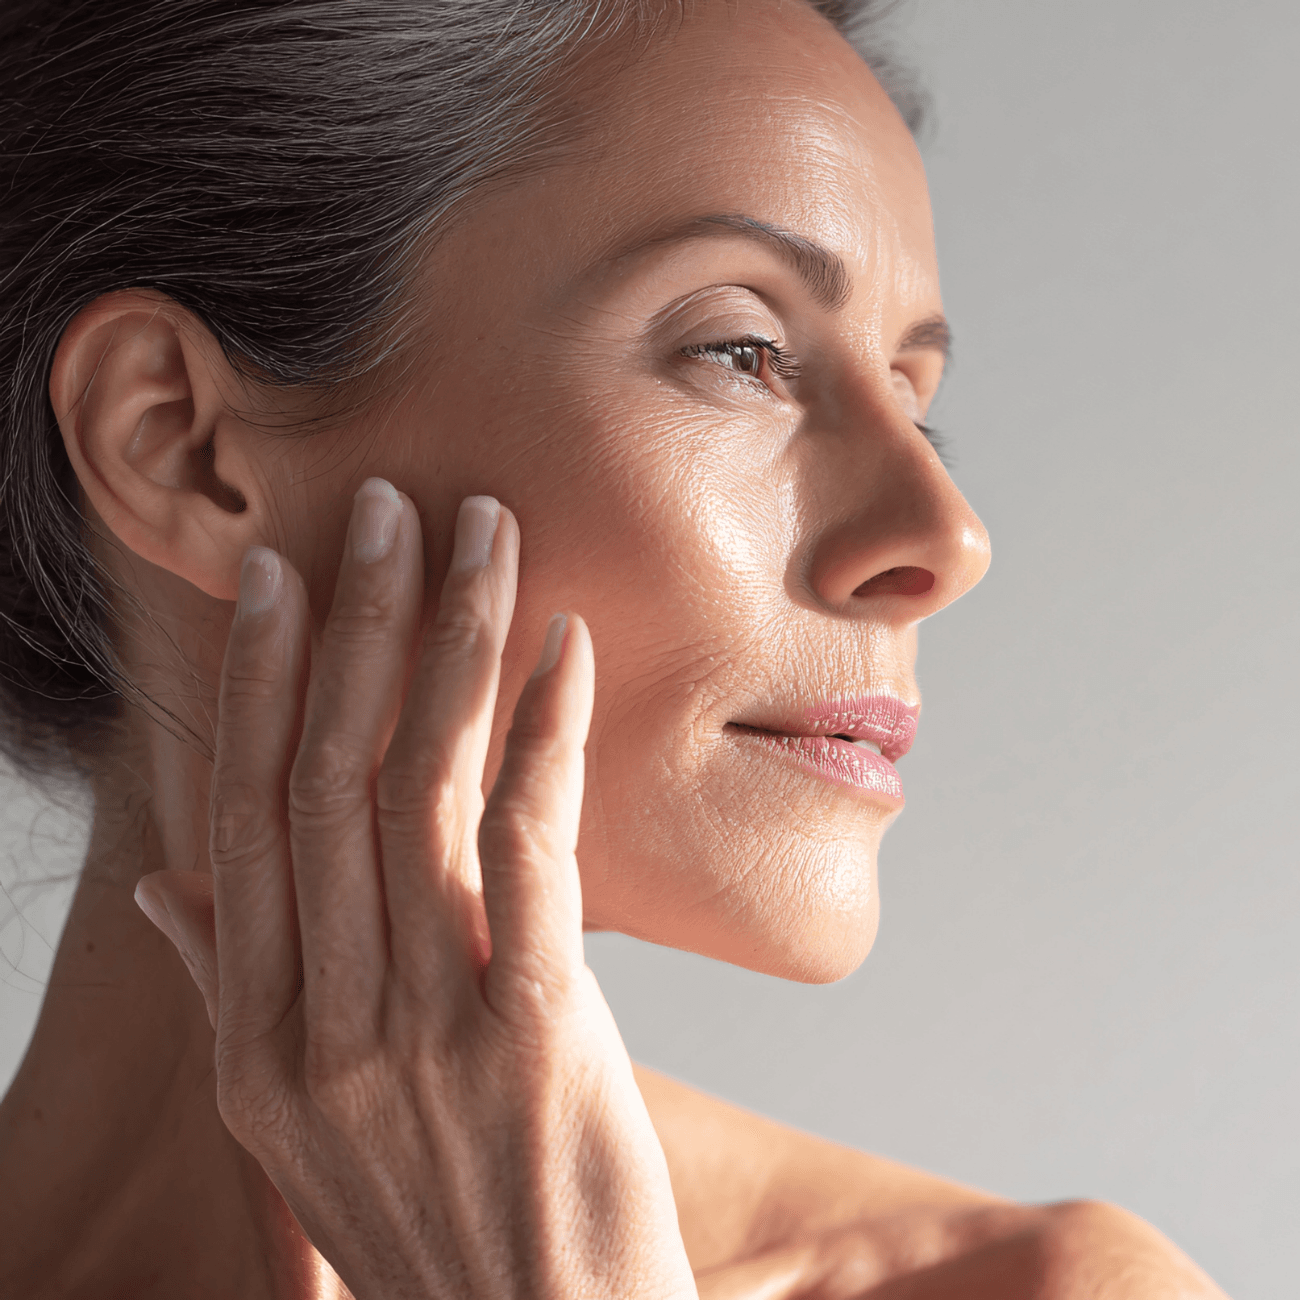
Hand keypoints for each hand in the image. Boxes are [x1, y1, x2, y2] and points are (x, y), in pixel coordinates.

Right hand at [135, 481, 697, 1299]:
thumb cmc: (431, 1217)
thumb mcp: (298, 1126)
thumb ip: (231, 993)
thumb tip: (177, 882)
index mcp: (258, 1040)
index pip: (245, 819)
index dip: (258, 685)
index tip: (274, 577)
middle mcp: (321, 1025)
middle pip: (324, 780)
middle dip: (349, 628)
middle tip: (377, 510)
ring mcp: (423, 1029)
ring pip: (416, 792)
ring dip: (446, 646)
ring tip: (475, 535)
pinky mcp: (534, 1034)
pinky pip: (528, 849)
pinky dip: (541, 734)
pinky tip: (562, 644)